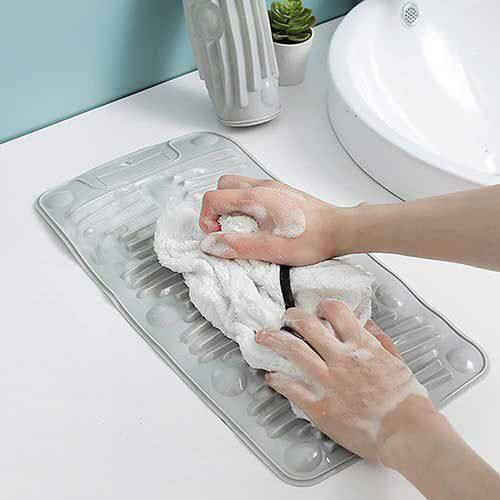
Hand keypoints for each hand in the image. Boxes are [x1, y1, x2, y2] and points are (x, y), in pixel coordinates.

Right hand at [199, 175, 355, 265]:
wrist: (338, 229)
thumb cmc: (311, 238)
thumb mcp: (269, 248)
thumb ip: (236, 246)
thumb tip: (211, 244)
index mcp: (255, 198)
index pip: (212, 198)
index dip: (207, 219)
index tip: (217, 235)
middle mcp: (262, 188)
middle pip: (222, 186)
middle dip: (217, 208)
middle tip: (225, 229)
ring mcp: (272, 188)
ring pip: (238, 187)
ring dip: (232, 206)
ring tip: (243, 228)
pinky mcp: (281, 193)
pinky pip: (254, 192)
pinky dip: (247, 206)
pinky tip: (260, 224)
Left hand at [255, 300, 433, 462]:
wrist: (406, 433)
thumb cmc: (406, 401)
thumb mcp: (397, 360)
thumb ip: (379, 339)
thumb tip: (365, 323)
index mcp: (361, 346)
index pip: (336, 311)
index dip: (324, 305)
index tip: (319, 309)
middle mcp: (340, 359)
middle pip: (307, 326)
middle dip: (292, 316)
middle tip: (285, 317)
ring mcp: (327, 382)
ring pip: (293, 351)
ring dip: (274, 340)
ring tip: (263, 336)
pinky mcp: (319, 406)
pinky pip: (291, 388)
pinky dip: (277, 380)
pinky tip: (271, 377)